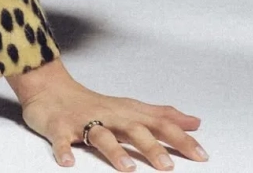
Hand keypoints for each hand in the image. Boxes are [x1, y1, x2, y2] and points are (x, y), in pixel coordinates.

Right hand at [7, 58, 208, 169]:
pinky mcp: (60, 128)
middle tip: (170, 167)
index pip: (160, 123)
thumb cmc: (94, 104)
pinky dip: (64, 149)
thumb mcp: (131, 108)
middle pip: (134, 130)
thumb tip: (195, 122)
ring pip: (101, 135)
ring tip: (128, 170)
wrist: (50, 88)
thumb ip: (162, 116)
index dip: (181, 138)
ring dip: (114, 152)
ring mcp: (84, 122)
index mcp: (128, 113)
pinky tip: (68, 162)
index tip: (202, 154)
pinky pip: (61, 139)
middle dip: (152, 148)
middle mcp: (110, 116)